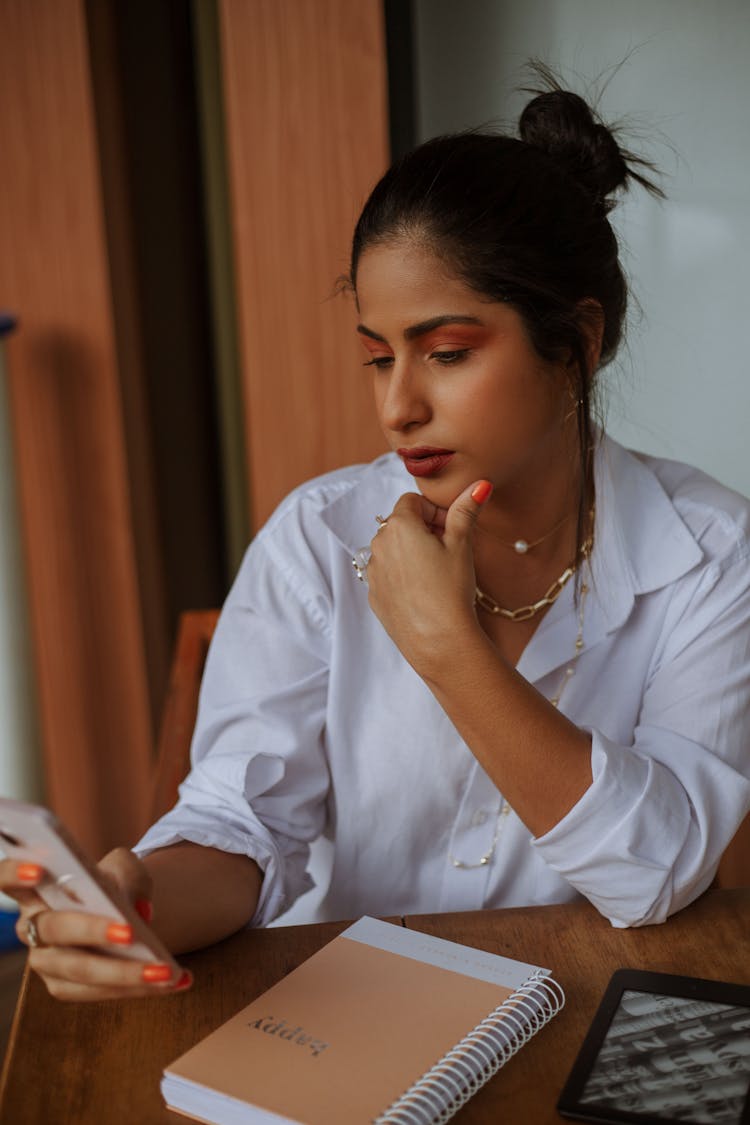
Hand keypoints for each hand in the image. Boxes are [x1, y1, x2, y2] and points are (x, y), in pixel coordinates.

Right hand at [1, 848, 191, 1000]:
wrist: (124, 909)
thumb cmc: (115, 881)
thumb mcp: (124, 866)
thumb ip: (128, 876)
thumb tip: (139, 910)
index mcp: (36, 887)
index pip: (7, 877)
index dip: (15, 873)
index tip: (38, 870)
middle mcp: (31, 926)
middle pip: (54, 929)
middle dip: (92, 931)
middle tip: (131, 933)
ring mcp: (45, 961)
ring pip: (79, 970)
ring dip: (125, 973)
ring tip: (167, 971)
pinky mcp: (64, 986)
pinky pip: (96, 992)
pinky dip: (135, 987)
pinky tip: (172, 981)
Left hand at [366, 479, 492, 674]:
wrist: (439, 640)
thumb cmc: (451, 590)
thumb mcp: (461, 544)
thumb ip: (465, 510)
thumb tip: (479, 484)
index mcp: (399, 526)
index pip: (413, 501)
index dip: (434, 512)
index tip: (451, 530)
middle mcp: (378, 545)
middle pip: (402, 524)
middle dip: (424, 531)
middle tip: (448, 551)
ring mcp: (373, 572)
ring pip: (393, 550)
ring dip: (412, 553)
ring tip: (437, 574)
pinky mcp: (374, 595)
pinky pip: (388, 574)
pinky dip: (403, 576)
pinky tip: (424, 592)